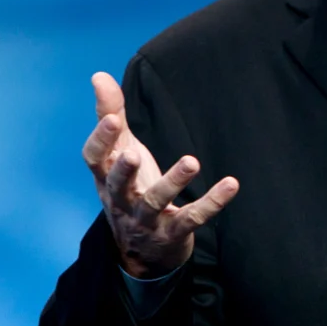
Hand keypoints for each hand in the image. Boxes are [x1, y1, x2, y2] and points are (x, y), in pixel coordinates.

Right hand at [82, 72, 238, 277]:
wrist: (141, 250)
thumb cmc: (129, 188)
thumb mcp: (119, 151)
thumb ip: (111, 114)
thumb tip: (99, 75)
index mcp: (105, 177)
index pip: (95, 159)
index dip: (101, 140)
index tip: (112, 119)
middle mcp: (121, 200)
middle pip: (117, 186)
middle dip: (124, 170)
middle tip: (133, 152)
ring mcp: (146, 219)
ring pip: (156, 202)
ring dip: (173, 183)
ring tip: (192, 161)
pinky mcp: (173, 232)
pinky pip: (193, 218)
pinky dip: (212, 203)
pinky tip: (231, 184)